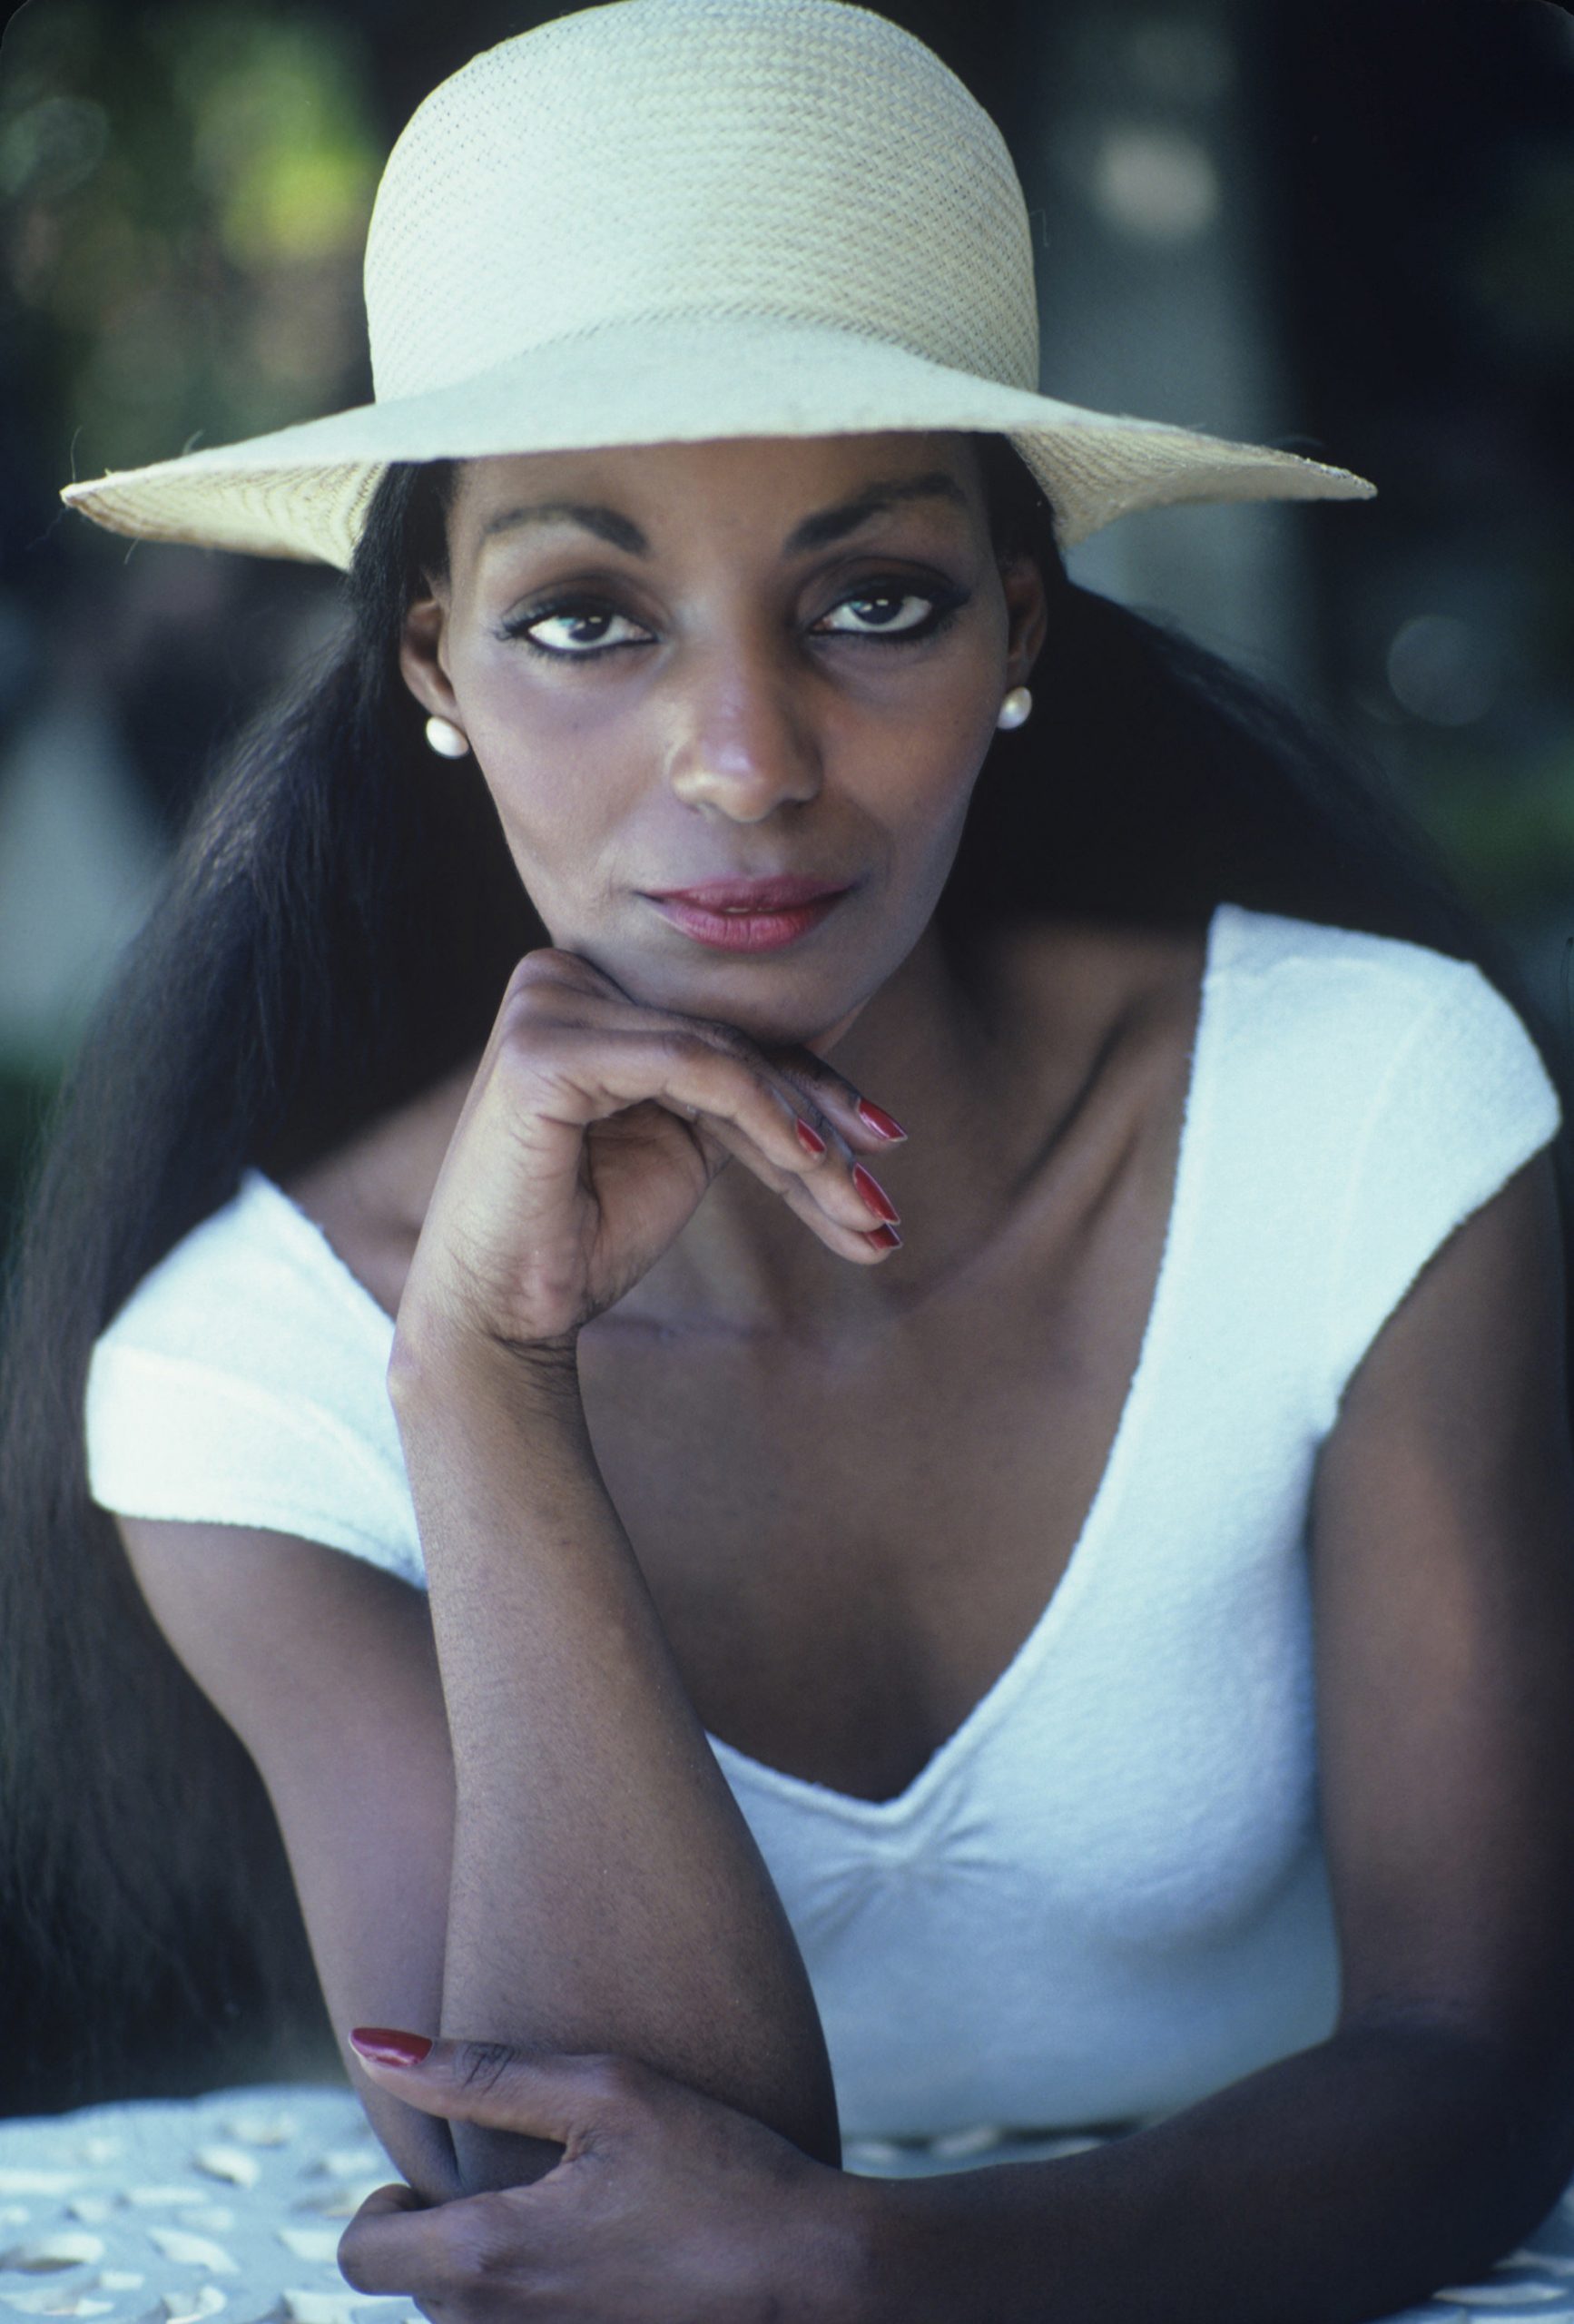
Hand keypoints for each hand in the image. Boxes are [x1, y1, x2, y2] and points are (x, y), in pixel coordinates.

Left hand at [337, 2033, 874, 2323]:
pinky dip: (540, 2305)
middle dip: (447, 2239)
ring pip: (467, 2323)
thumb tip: (370, 2046)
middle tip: (529, 2189)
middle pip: (414, 2291)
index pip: (359, 2255)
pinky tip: (609, 2273)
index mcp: (488, 2255)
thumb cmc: (719, 2170)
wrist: (821, 2278)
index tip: (436, 2181)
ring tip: (577, 2228)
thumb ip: (479, 2073)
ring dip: (493, 2278)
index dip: (381, 2211)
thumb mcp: (606, 2092)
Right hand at [394, 947, 907, 1356]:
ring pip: (723, 1056)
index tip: (888, 1145)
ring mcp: (547, 1003)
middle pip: (730, 1043)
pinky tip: (815, 1159)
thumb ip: (745, 1093)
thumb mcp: (685, 1145)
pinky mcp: (544, 1045)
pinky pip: (690, 1065)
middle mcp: (561, 979)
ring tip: (867, 1209)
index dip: (813, 1090)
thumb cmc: (583, 1239)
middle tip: (884, 1204)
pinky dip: (764, 1111)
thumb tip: (850, 1060)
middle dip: (823, 1126)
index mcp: (587, 994)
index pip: (722, 1033)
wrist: (498, 1317)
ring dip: (811, 1137)